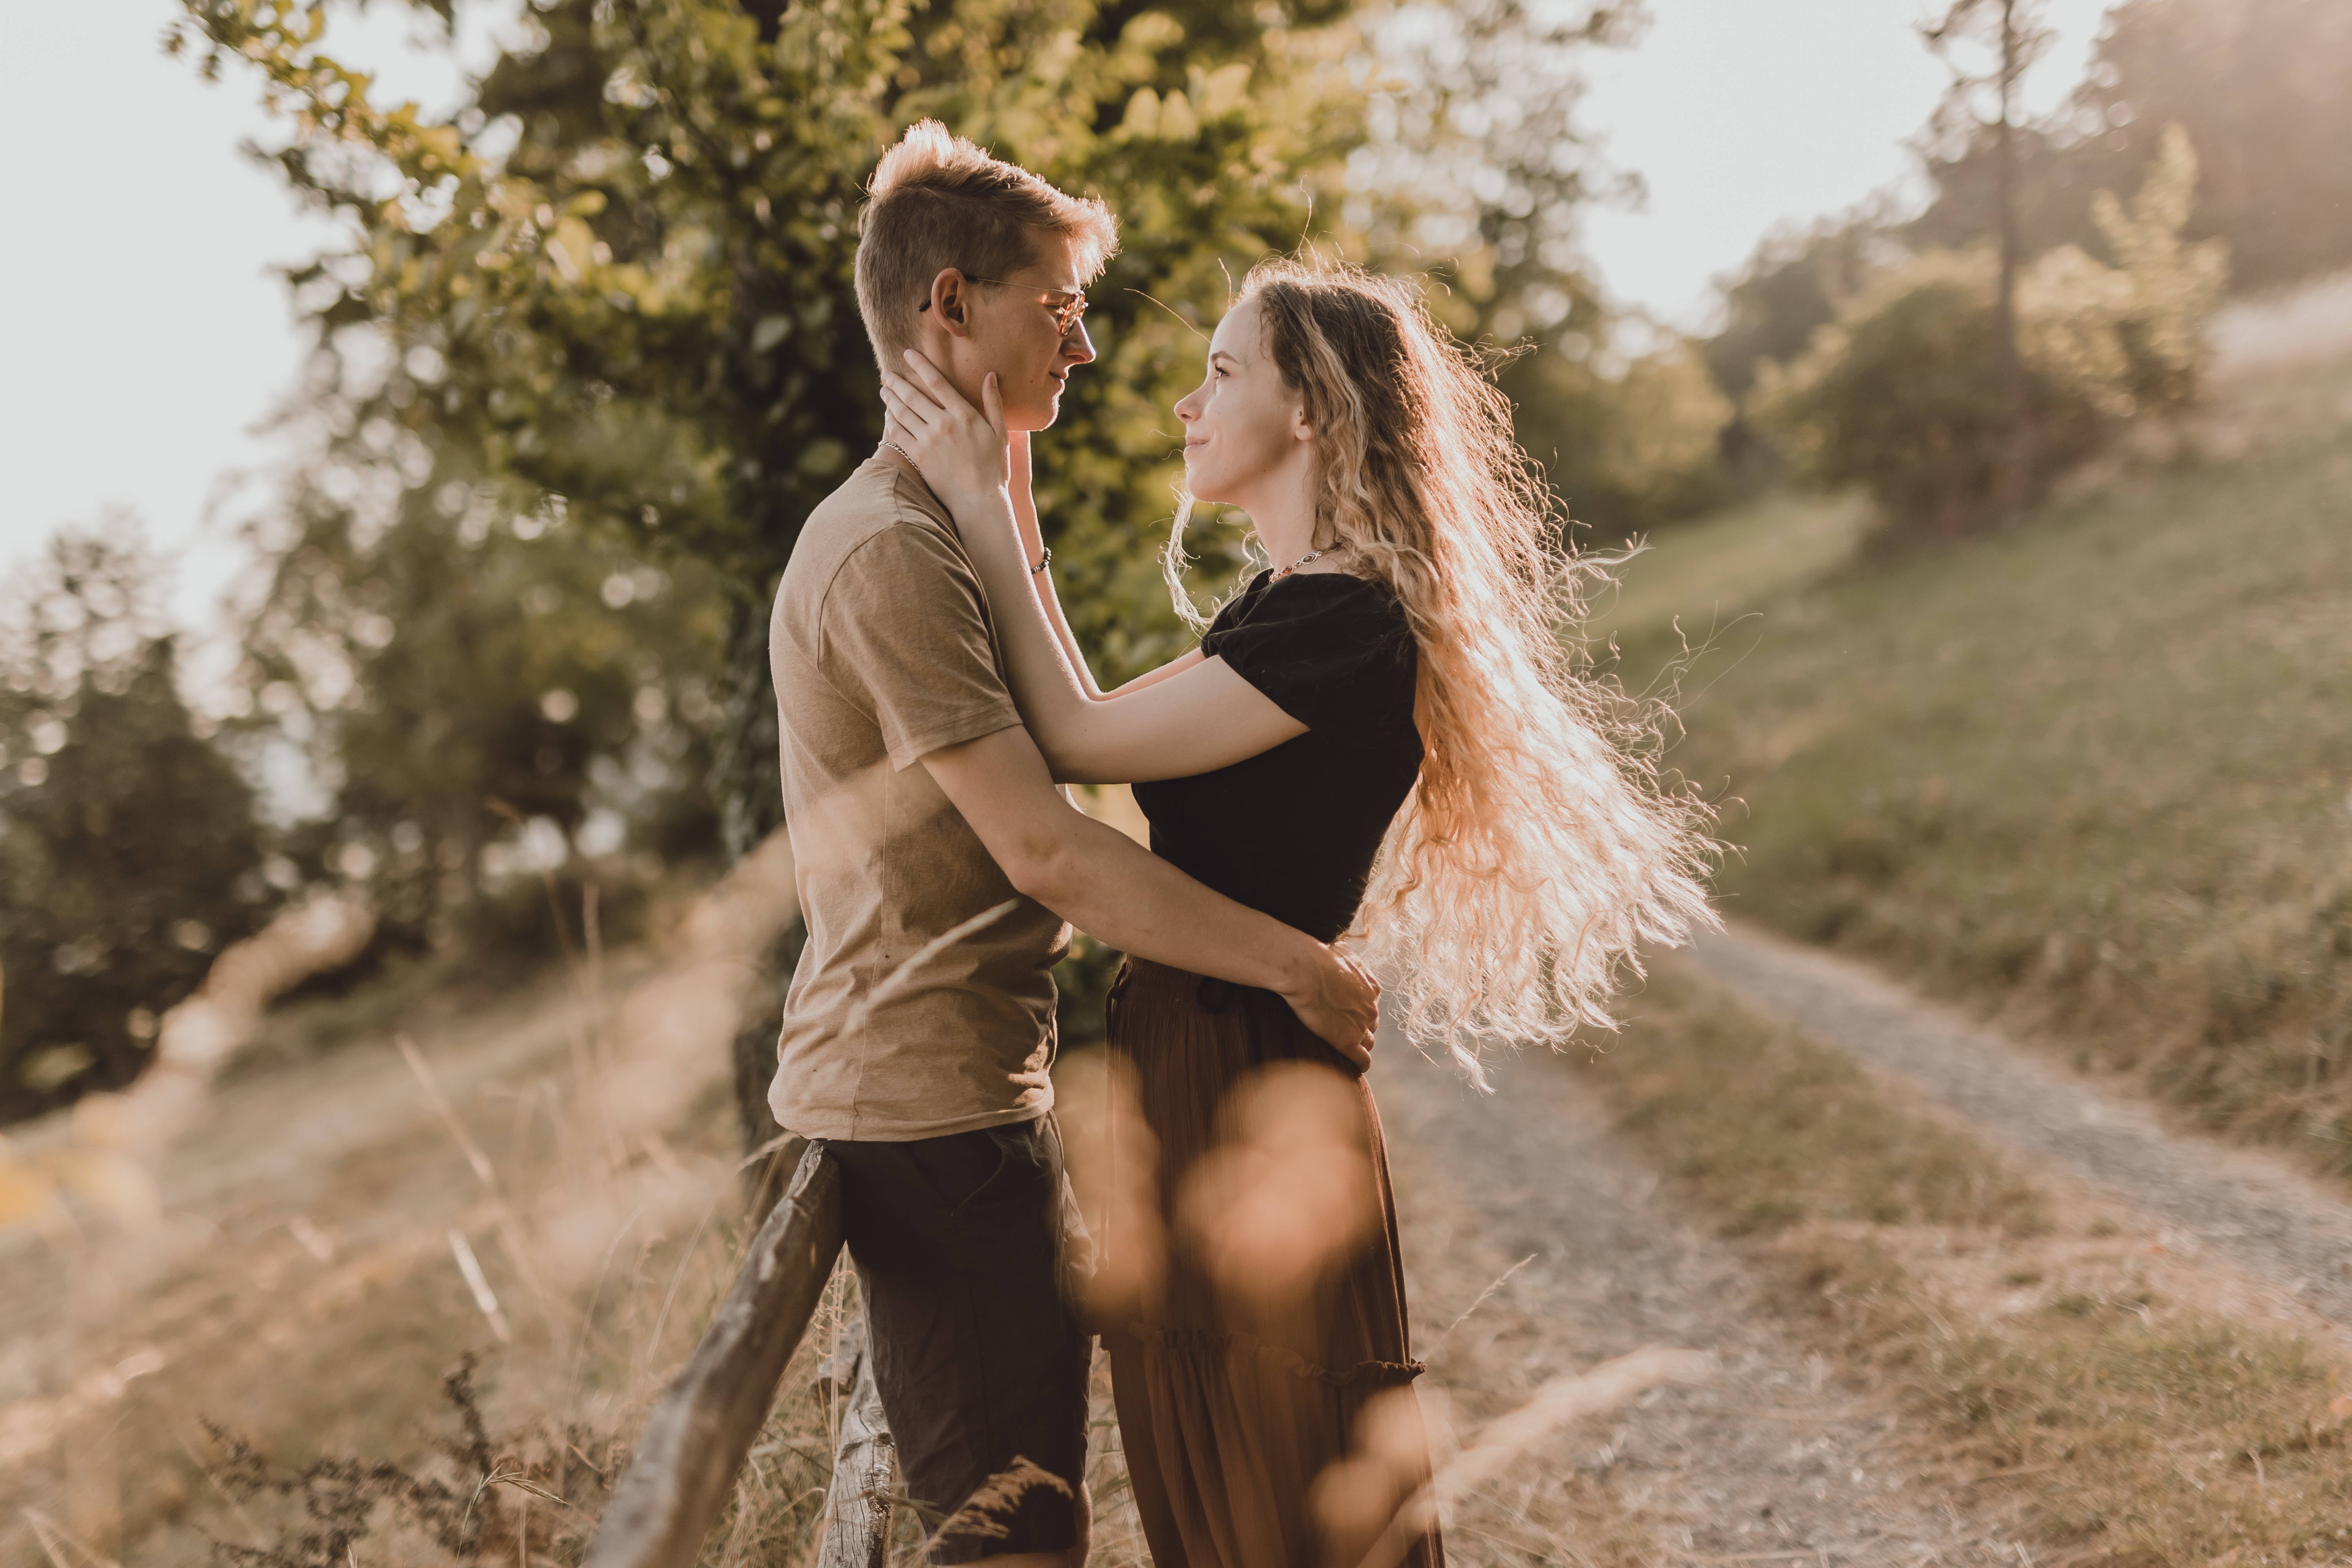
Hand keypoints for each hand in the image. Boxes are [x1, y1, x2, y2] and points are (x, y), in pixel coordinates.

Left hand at [880, 351, 1013, 527]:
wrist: (979, 501)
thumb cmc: (994, 467)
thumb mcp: (1000, 433)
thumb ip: (993, 402)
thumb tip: (990, 375)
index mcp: (964, 415)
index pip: (936, 381)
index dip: (920, 364)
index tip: (908, 354)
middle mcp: (943, 424)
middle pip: (912, 395)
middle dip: (897, 381)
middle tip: (886, 373)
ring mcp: (928, 441)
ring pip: (902, 412)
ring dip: (890, 398)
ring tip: (884, 389)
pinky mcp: (918, 457)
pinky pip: (898, 433)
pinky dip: (890, 421)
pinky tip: (888, 415)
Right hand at [1278, 945, 1380, 1069]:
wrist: (1303, 968)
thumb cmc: (1315, 955)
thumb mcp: (1340, 951)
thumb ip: (1347, 961)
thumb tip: (1340, 956)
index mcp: (1371, 988)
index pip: (1370, 1006)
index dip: (1358, 1011)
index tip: (1345, 1013)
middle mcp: (1371, 1007)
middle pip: (1371, 1025)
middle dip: (1359, 1028)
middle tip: (1341, 1030)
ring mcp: (1361, 1025)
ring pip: (1368, 1043)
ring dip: (1358, 1046)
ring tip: (1344, 1049)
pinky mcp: (1347, 1041)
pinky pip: (1362, 1060)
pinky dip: (1358, 1065)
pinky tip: (1351, 1068)